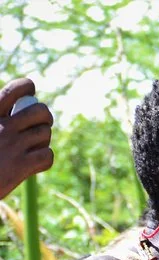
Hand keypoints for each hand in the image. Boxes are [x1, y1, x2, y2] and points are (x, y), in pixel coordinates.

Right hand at [0, 78, 53, 199]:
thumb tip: (17, 103)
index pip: (14, 91)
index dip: (26, 86)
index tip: (30, 90)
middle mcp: (3, 127)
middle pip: (40, 111)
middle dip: (44, 116)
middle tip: (38, 123)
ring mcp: (14, 146)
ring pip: (45, 133)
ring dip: (42, 139)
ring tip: (31, 145)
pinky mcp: (22, 166)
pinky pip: (47, 156)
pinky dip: (43, 158)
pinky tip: (33, 161)